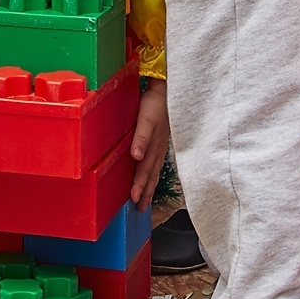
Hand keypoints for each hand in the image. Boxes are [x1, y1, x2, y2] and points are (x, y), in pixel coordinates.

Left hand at [127, 78, 169, 206]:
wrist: (166, 90)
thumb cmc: (154, 104)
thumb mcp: (145, 119)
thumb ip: (140, 138)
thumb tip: (136, 157)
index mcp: (153, 147)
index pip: (144, 171)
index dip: (139, 186)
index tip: (134, 199)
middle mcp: (157, 149)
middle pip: (151, 175)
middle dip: (145, 192)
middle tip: (140, 208)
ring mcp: (161, 146)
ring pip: (155, 171)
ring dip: (150, 186)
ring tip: (145, 201)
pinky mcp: (161, 142)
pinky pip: (157, 164)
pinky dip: (153, 175)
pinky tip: (151, 177)